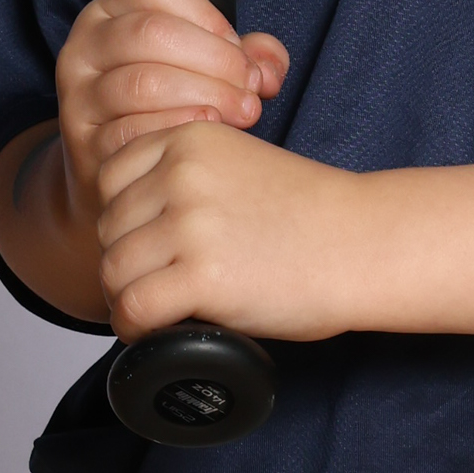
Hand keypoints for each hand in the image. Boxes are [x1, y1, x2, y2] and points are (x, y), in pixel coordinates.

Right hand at [53, 0, 288, 234]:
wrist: (120, 173)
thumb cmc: (167, 108)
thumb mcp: (201, 68)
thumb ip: (243, 56)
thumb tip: (269, 68)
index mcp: (111, 13)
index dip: (210, 18)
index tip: (240, 54)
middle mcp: (85, 46)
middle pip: (151, 32)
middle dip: (216, 60)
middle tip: (252, 91)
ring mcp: (79, 95)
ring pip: (143, 82)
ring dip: (206, 96)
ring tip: (242, 114)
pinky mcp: (83, 143)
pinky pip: (133, 130)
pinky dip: (179, 129)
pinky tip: (208, 135)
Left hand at [96, 122, 352, 344]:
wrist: (365, 242)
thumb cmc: (312, 213)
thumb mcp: (241, 162)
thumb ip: (187, 175)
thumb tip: (132, 224)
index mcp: (190, 139)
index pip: (110, 176)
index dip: (124, 216)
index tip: (147, 241)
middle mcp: (182, 175)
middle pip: (108, 227)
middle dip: (127, 260)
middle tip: (158, 283)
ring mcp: (190, 224)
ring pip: (113, 271)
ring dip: (128, 298)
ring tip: (158, 311)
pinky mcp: (202, 276)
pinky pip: (134, 308)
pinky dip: (136, 328)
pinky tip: (155, 333)